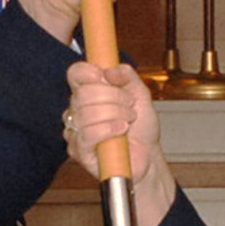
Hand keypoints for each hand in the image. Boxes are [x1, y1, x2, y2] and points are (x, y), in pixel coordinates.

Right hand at [64, 61, 175, 225]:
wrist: (148, 156)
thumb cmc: (141, 129)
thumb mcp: (140, 95)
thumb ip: (127, 76)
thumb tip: (111, 69)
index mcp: (89, 93)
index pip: (75, 74)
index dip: (88, 72)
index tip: (104, 77)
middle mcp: (78, 111)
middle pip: (83, 92)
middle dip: (113, 97)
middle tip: (129, 106)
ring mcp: (75, 131)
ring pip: (86, 113)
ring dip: (114, 114)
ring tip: (127, 121)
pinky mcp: (78, 151)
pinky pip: (87, 134)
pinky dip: (108, 129)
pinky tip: (120, 131)